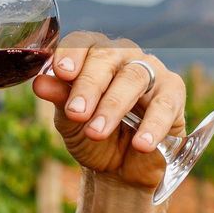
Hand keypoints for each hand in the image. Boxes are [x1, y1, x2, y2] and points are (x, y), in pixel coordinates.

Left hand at [32, 31, 185, 189]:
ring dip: (113, 106)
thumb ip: (59, 99)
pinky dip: (152, 126)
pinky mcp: (174, 94)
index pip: (82, 42)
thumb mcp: (70, 121)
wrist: (118, 170)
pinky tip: (141, 144)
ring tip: (97, 132)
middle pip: (106, 58)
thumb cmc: (91, 135)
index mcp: (93, 55)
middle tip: (76, 113)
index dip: (72, 54)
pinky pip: (164, 105)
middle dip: (88, 86)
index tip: (62, 73)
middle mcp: (123, 56)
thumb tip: (40, 83)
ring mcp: (151, 71)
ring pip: (134, 78)